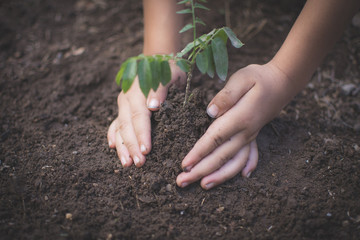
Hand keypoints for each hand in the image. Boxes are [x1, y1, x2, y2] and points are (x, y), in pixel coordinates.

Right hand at [108, 62, 185, 166]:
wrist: (157, 58)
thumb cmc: (168, 69)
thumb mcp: (170, 74)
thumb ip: (160, 89)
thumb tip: (153, 106)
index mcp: (138, 92)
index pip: (139, 118)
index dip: (141, 135)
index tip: (146, 151)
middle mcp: (127, 99)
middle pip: (127, 126)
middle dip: (132, 146)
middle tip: (138, 164)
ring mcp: (123, 104)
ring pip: (119, 127)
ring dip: (122, 146)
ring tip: (126, 163)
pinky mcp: (123, 107)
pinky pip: (115, 123)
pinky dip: (113, 135)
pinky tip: (113, 147)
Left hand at [176, 62, 293, 189]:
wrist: (282, 82)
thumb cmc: (258, 78)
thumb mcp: (242, 78)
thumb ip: (227, 95)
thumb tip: (211, 112)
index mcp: (240, 117)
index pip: (215, 139)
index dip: (199, 153)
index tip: (185, 165)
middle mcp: (246, 132)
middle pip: (221, 156)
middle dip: (201, 171)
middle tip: (182, 182)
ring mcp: (251, 136)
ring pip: (235, 162)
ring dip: (219, 176)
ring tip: (203, 185)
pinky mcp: (253, 136)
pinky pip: (250, 156)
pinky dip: (245, 167)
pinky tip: (242, 177)